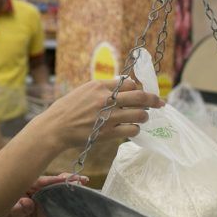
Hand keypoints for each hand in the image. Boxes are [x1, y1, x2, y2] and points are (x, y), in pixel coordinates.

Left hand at [0, 173, 87, 216]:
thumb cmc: (10, 214)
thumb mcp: (11, 213)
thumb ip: (18, 209)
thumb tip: (26, 203)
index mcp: (29, 186)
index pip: (43, 181)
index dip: (53, 180)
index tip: (63, 179)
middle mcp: (40, 188)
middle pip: (54, 181)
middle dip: (67, 179)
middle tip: (80, 178)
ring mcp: (46, 195)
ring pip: (60, 187)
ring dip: (72, 184)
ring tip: (84, 181)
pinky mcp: (52, 203)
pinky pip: (62, 197)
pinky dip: (71, 194)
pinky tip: (82, 191)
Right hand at [35, 78, 161, 150]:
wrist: (55, 128)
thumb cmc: (68, 109)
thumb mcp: (83, 91)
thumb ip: (102, 89)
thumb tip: (122, 86)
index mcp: (99, 86)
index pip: (128, 83)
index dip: (137, 88)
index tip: (142, 92)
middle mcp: (105, 99)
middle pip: (139, 96)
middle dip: (154, 99)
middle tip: (161, 103)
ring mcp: (108, 116)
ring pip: (139, 114)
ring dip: (144, 116)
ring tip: (143, 117)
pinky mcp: (108, 132)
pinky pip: (131, 129)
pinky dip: (135, 129)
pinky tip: (132, 129)